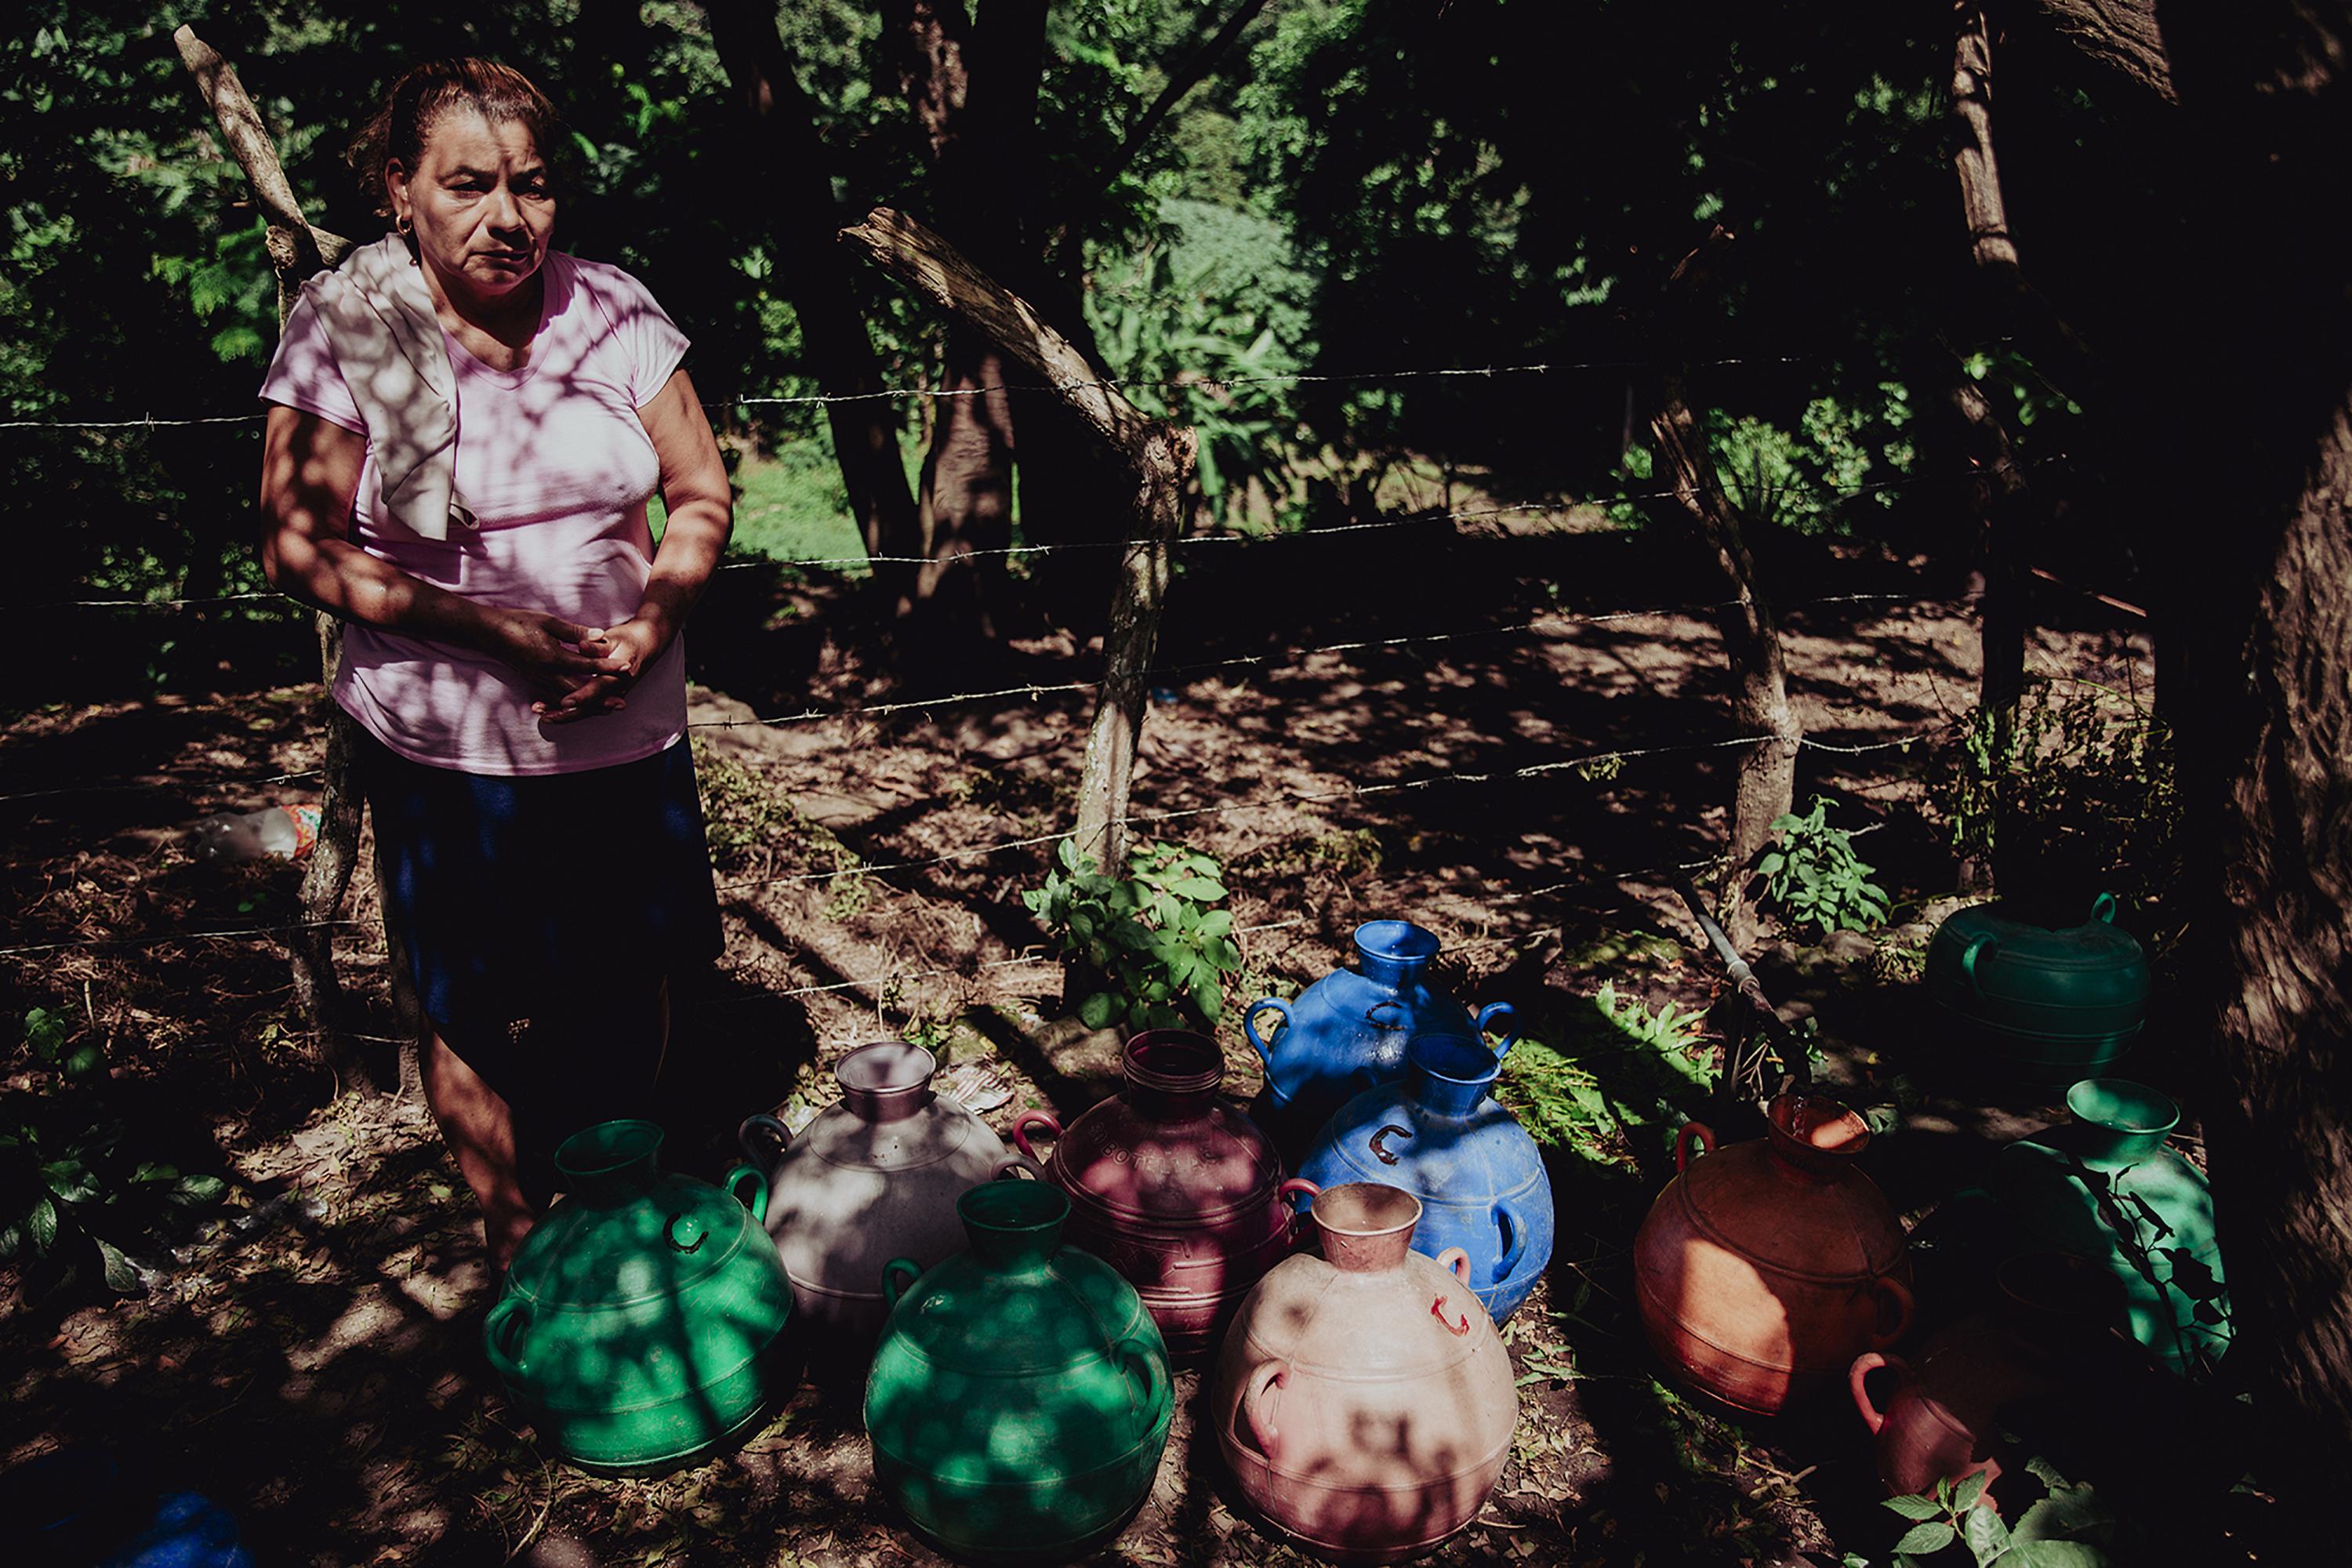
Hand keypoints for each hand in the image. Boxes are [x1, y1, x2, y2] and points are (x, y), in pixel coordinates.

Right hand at [477, 606, 613, 702]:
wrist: (488, 633)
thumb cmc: (518, 622)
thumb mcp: (549, 622)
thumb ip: (575, 631)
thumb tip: (599, 636)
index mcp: (552, 657)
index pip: (586, 665)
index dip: (607, 667)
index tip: (626, 668)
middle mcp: (546, 674)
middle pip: (579, 691)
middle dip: (602, 698)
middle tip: (622, 703)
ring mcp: (538, 680)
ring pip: (567, 699)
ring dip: (588, 706)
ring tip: (607, 709)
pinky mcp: (534, 682)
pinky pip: (554, 698)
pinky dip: (569, 705)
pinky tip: (580, 708)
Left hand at [538, 613, 667, 724]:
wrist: (646, 646)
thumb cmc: (628, 640)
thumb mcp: (614, 638)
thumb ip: (598, 645)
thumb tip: (582, 646)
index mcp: (618, 676)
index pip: (598, 689)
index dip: (582, 696)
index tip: (564, 702)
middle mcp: (615, 690)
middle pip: (589, 708)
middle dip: (565, 713)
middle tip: (542, 713)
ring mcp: (610, 696)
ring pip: (585, 711)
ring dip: (563, 714)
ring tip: (541, 714)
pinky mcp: (604, 696)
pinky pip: (586, 708)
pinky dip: (569, 711)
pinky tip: (551, 710)